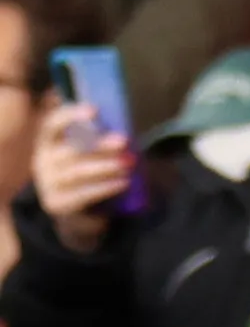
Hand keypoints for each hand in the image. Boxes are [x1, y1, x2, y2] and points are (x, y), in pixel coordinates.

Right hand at [32, 96, 125, 252]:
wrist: (75, 217)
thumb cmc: (85, 180)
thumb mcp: (86, 158)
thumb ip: (95, 142)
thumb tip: (122, 126)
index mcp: (47, 144)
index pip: (52, 125)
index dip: (70, 115)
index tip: (94, 110)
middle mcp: (43, 162)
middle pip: (71, 150)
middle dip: (100, 145)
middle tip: (124, 141)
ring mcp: (49, 184)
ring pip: (78, 172)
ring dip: (106, 167)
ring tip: (128, 163)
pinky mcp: (58, 204)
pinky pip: (83, 194)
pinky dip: (105, 188)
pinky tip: (123, 183)